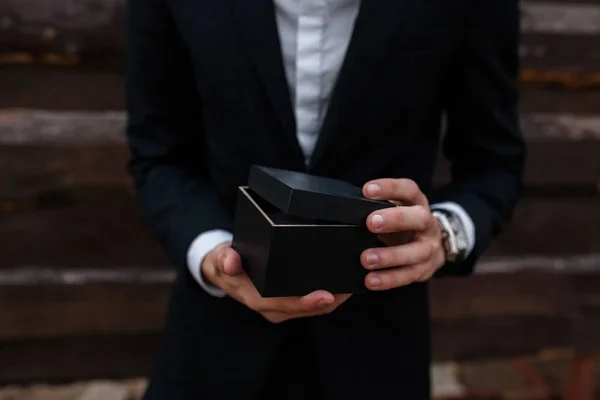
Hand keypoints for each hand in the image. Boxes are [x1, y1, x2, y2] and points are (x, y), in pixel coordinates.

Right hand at [202, 243, 350, 322]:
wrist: (223, 269)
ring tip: (352, 287)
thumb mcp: (220, 258)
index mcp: (255, 298)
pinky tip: (342, 286)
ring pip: (311, 309)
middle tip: (349, 289)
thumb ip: (224, 259)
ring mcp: (281, 306)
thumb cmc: (225, 262)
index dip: (304, 302)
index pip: (282, 304)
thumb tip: (231, 263)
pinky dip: (328, 297)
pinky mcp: (288, 301)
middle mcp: (271, 307)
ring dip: (332, 301)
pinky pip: (311, 303)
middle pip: (303, 309)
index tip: (325, 296)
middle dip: (327, 302)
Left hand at [360, 178, 445, 290]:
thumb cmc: (403, 224)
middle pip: (418, 218)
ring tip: (366, 259)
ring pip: (416, 252)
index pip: (408, 189)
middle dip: (395, 219)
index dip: (390, 188)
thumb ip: (376, 208)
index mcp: (417, 203)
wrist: (432, 244)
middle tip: (371, 223)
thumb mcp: (395, 209)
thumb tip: (345, 210)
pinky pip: (409, 275)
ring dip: (390, 256)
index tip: (367, 190)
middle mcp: (427, 223)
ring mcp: (430, 247)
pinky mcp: (426, 269)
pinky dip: (389, 279)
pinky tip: (371, 280)